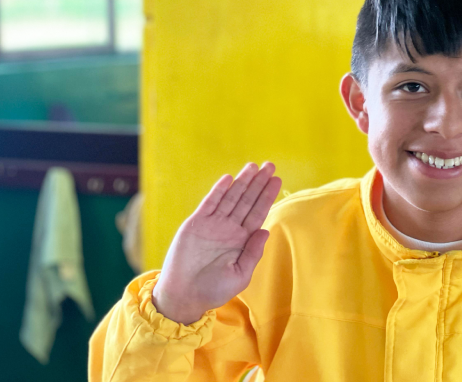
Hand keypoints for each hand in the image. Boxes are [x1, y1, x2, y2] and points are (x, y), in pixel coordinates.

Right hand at [152, 162, 281, 323]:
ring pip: (231, 198)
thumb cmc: (214, 290)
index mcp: (243, 240)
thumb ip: (253, 253)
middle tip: (270, 165)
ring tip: (253, 166)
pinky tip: (229, 179)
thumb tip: (265, 230)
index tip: (277, 180)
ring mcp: (213, 224)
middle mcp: (230, 229)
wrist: (184, 296)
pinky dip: (218, 191)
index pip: (258, 213)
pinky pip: (209, 203)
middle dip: (258, 183)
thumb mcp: (240, 276)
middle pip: (247, 201)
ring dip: (242, 182)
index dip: (267, 196)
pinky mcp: (195, 224)